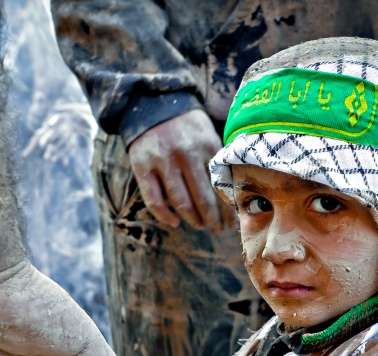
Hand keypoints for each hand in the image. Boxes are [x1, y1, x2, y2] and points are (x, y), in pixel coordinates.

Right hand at [128, 109, 234, 231]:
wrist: (153, 104)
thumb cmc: (187, 126)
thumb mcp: (208, 135)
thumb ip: (218, 160)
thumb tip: (234, 195)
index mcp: (207, 146)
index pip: (221, 186)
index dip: (229, 209)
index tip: (233, 223)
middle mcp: (186, 154)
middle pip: (203, 198)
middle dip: (213, 219)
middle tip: (218, 230)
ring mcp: (162, 161)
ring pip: (181, 202)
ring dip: (193, 219)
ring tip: (200, 226)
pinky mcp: (142, 166)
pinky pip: (154, 199)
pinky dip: (165, 216)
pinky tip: (174, 222)